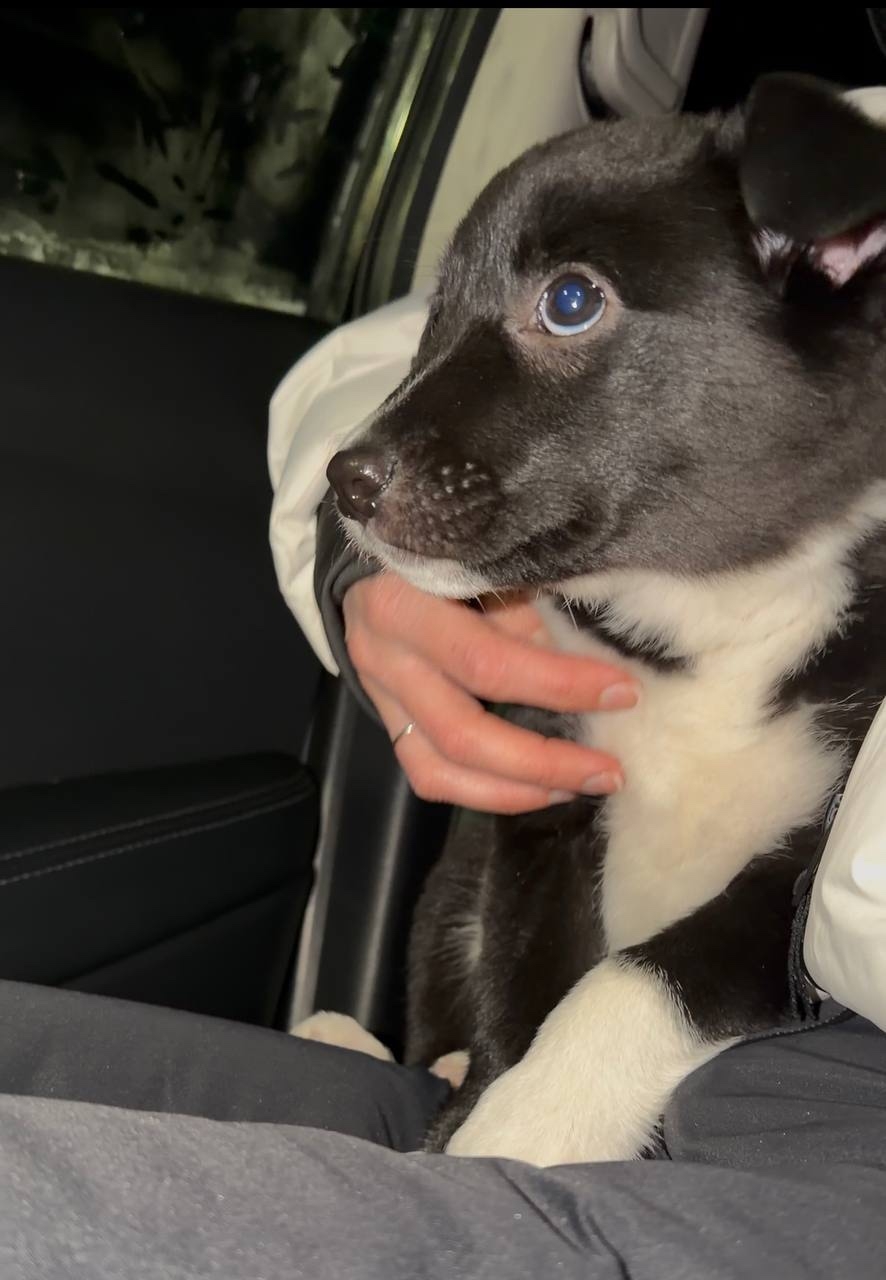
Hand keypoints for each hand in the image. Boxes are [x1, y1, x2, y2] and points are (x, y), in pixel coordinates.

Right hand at [343, 573, 637, 813]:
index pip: (487, 660)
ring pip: (441, 768)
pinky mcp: (385, 720)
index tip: (622, 691)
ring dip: (518, 788)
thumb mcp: (484, 558)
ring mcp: (378, 694)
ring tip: (579, 785)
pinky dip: (485, 792)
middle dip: (545, 758)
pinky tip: (537, 788)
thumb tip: (592, 659)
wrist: (373, 554)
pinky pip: (428, 774)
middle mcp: (383, 656)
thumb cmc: (444, 543)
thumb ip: (527, 603)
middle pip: (464, 731)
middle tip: (610, 768)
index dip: (558, 683)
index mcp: (404, 603)